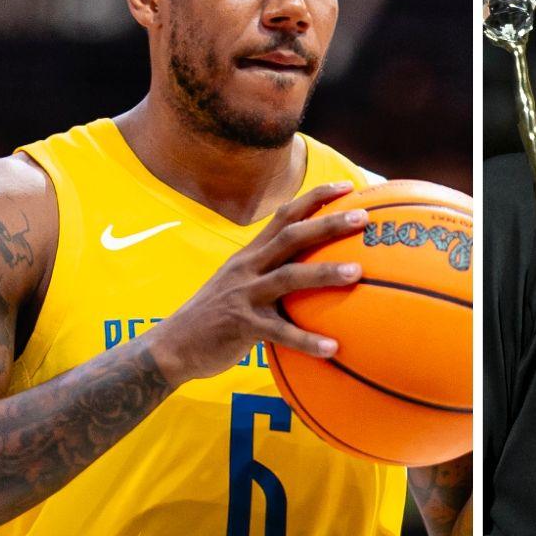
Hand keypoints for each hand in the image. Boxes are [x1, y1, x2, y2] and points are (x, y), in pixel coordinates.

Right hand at [143, 182, 366, 384]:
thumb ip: (275, 273)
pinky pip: (280, 332)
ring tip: (358, 272)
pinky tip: (333, 348)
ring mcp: (244, 295)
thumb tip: (319, 270)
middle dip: (328, 224)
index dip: (316, 197)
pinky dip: (307, 340)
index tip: (348, 187)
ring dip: (324, 273)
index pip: (285, 215)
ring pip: (288, 277)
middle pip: (291, 236)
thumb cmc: (218, 316)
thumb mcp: (243, 285)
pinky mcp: (241, 326)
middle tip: (364, 218)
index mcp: (251, 254)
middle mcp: (248, 268)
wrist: (172, 347)